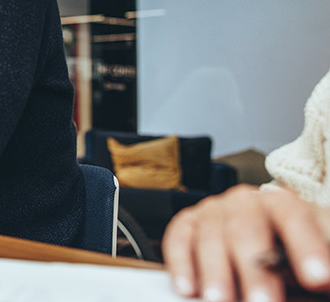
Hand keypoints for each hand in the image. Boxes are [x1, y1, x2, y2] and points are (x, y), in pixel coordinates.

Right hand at [163, 184, 329, 300]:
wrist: (267, 246)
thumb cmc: (294, 258)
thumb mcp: (317, 261)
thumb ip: (320, 271)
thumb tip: (325, 282)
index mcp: (284, 205)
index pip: (293, 218)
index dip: (306, 247)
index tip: (319, 280)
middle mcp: (246, 202)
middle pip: (246, 230)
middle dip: (255, 270)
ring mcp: (213, 211)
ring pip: (210, 237)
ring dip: (215, 273)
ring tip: (220, 301)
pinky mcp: (188, 224)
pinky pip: (179, 240)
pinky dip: (181, 264)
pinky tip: (188, 288)